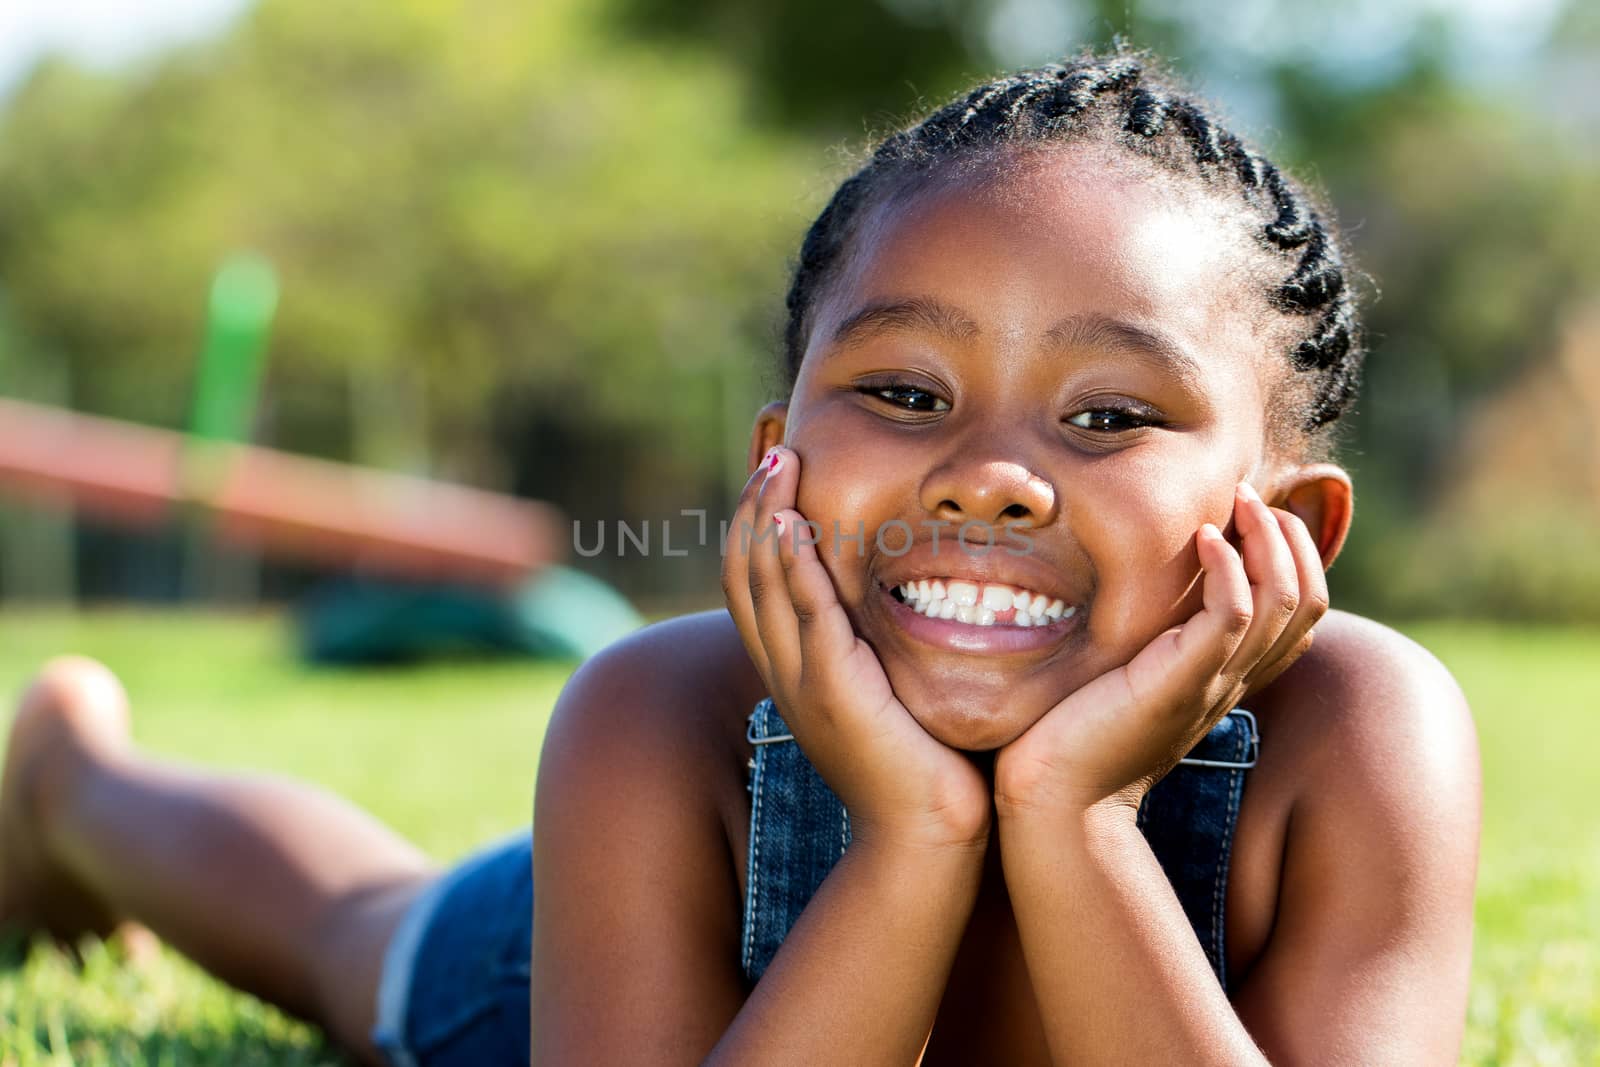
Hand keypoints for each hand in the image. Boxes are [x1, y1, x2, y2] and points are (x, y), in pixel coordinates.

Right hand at [722, 446, 991, 850]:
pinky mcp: (833, 692)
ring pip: (761, 586)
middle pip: (743, 572)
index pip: (753, 580)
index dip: (756, 521)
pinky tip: (793, 524)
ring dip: (765, 518)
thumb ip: (878, 640)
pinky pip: (803, 617)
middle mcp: (782, 671)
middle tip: (772, 448)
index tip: (776, 468)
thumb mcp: (888, 685)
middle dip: (753, 505)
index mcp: (791, 667)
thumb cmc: (924, 760)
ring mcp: (801, 682)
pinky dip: (792, 567)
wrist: (929, 833)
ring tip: (777, 464)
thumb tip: (900, 589)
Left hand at [993, 482, 1327, 819]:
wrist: (1055, 800)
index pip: (1302, 614)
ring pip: (1283, 602)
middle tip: (1254, 497)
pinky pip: (1231, 617)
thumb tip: (1140, 588)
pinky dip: (1228, 570)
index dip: (1298, 558)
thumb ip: (1149, 639)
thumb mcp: (1126, 674)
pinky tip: (1204, 538)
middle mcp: (1232, 681)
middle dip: (1293, 539)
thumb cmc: (1075, 735)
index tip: (1258, 514)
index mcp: (1227, 677)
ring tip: (1240, 502)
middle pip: (1308, 602)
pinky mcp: (1178, 684)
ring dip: (1269, 540)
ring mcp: (1211, 684)